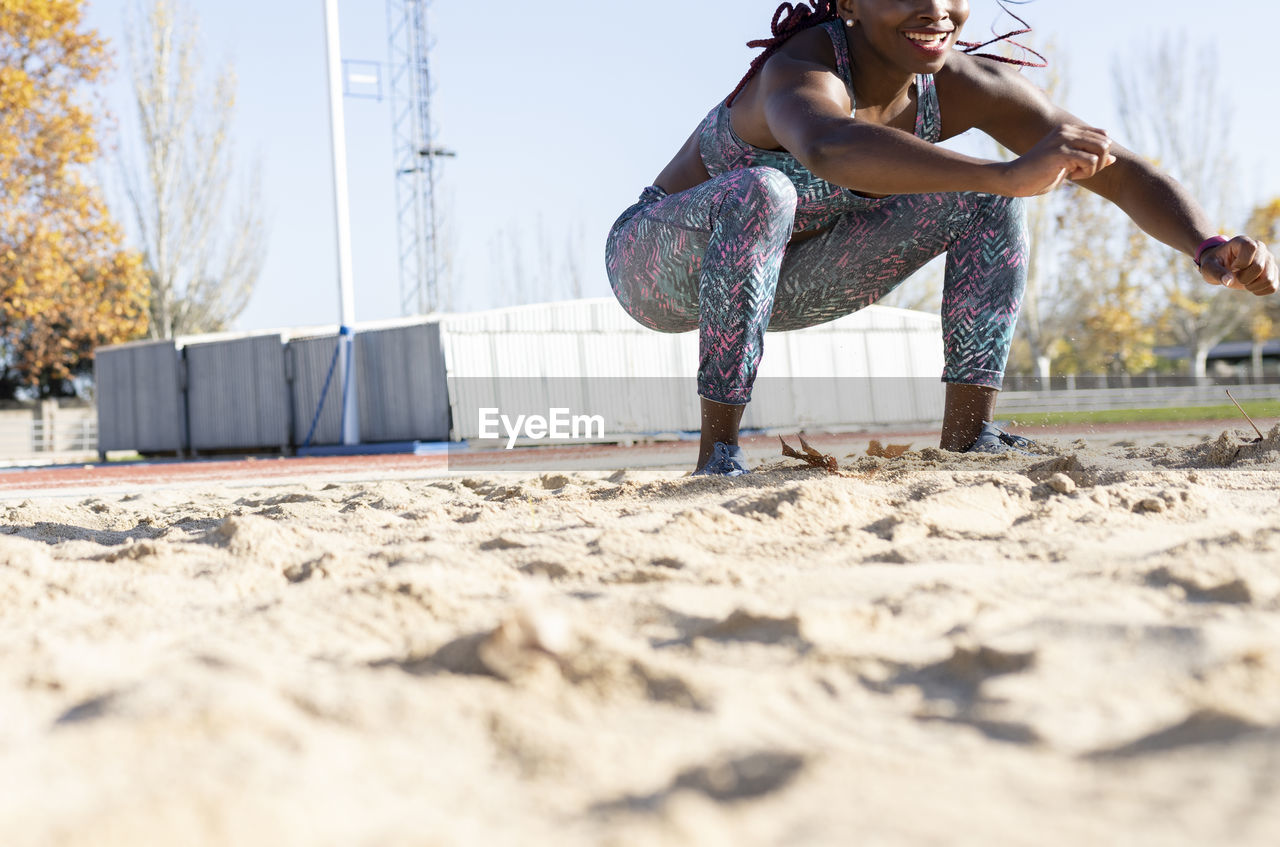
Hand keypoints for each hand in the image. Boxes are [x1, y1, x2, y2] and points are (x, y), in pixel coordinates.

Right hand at [996, 125, 1116, 196]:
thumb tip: (1114, 159)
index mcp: (1068, 130)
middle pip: (1106, 142)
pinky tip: (1070, 177)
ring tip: (1076, 174)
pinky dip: (1086, 173)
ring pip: (1102, 150)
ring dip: (1094, 168)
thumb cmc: (1039, 174)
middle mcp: (1067, 130)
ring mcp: (1064, 139)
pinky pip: (1091, 161)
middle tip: (1082, 172)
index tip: (1083, 166)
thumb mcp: (1068, 165)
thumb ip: (1089, 159)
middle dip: (1100, 162)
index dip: (1100, 154)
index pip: (1103, 135)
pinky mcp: (1061, 152)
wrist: (1014, 179)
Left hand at [1199, 236, 1278, 295]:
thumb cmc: (1215, 264)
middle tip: (1236, 276)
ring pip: (1268, 279)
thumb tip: (1229, 281)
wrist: (1222, 265)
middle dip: (1243, 278)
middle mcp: (1260, 248)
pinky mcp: (1272, 271)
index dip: (1240, 262)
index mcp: (1243, 242)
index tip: (1232, 267)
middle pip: (1259, 266)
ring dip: (1252, 286)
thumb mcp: (1208, 267)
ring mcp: (1268, 259)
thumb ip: (1217, 273)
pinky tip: (1251, 286)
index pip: (1251, 248)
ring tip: (1244, 282)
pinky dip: (1260, 291)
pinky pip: (1272, 286)